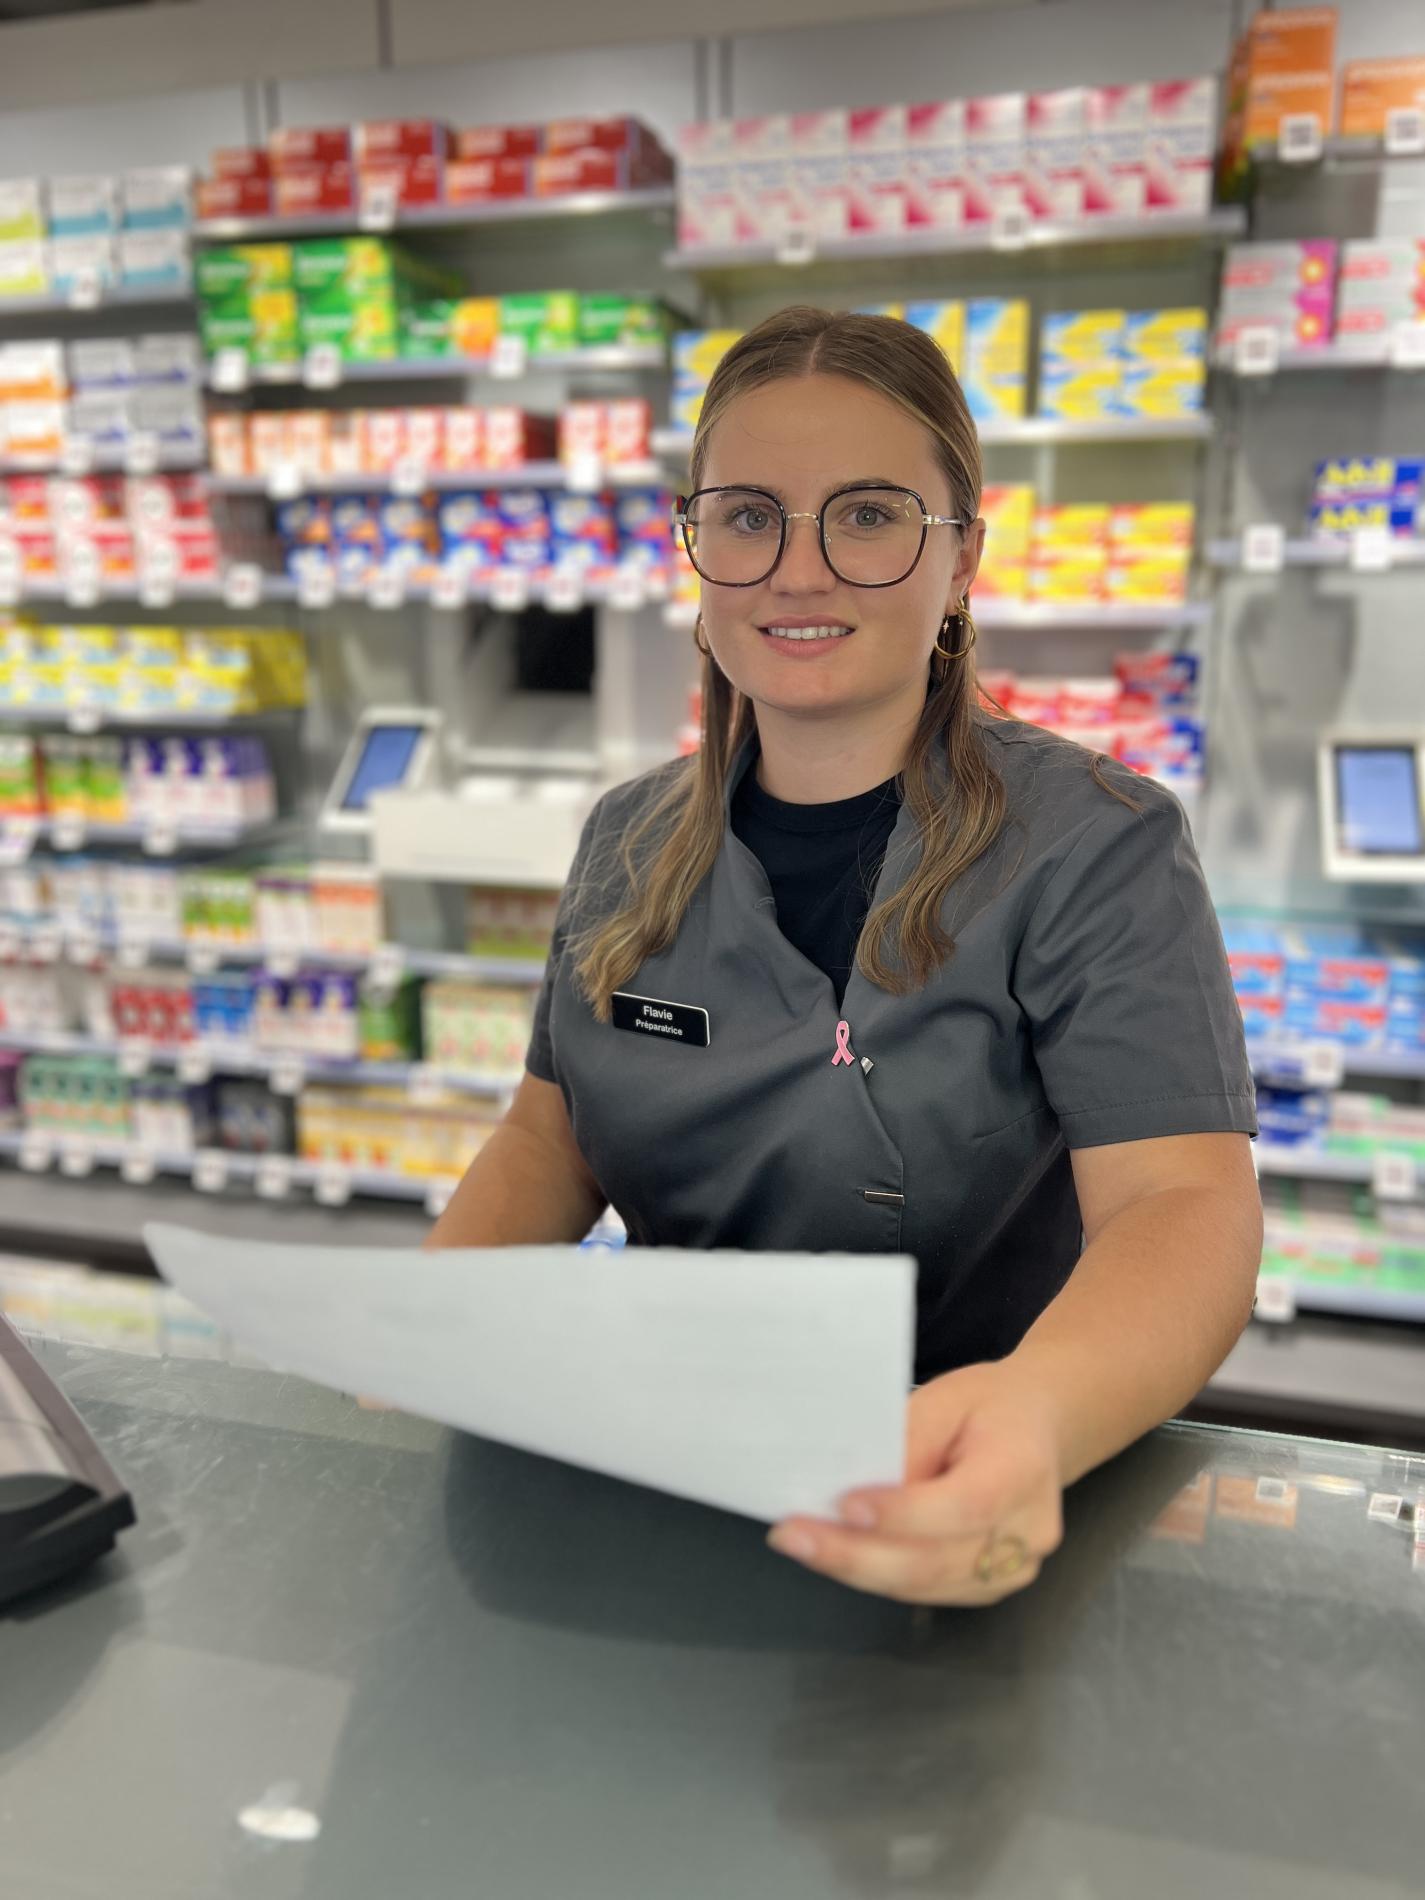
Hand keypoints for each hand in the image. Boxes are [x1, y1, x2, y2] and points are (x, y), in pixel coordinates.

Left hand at [766, 1360, 1064, 1604]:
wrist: (1036, 1426)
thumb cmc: (988, 1405)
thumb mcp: (946, 1399)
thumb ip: (907, 1444)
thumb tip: (855, 1488)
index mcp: (1023, 1471)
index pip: (964, 1506)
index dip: (903, 1514)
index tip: (844, 1505)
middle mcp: (1028, 1531)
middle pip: (936, 1560)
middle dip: (856, 1554)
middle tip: (795, 1537)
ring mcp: (1015, 1568)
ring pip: (924, 1584)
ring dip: (857, 1568)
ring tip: (803, 1545)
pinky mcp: (991, 1585)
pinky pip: (927, 1589)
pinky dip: (877, 1574)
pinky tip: (838, 1554)